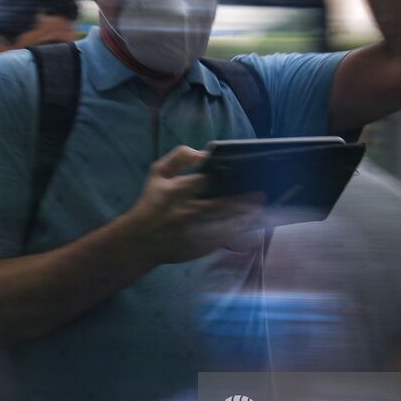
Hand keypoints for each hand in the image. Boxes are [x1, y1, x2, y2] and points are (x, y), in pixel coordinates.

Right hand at [124, 145, 265, 265]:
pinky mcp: (199, 247)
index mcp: (179, 190)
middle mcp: (189, 211)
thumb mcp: (158, 173)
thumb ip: (179, 157)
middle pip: (224, 204)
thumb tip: (204, 154)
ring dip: (245, 216)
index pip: (210, 180)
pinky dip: (236, 231)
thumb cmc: (150, 203)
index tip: (242, 174)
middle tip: (261, 195)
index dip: (227, 177)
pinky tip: (246, 224)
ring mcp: (195, 231)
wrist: (140, 240)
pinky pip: (224, 238)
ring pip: (227, 223)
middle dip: (245, 200)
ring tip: (258, 208)